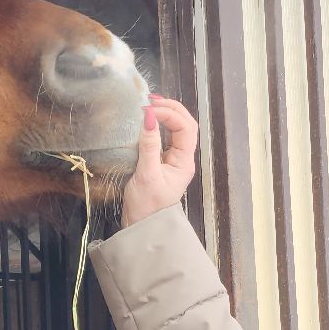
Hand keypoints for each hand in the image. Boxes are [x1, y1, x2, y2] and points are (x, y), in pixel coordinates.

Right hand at [122, 95, 198, 227]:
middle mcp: (182, 159)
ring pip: (175, 130)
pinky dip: (157, 125)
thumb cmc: (146, 206)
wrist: (142, 229)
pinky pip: (163, 138)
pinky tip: (145, 120)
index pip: (186, 127)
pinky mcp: (160, 163)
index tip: (149, 109)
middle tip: (151, 99)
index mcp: (184, 162)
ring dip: (164, 115)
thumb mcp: (147, 174)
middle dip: (171, 109)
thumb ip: (149, 145)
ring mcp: (172, 160)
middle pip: (184, 125)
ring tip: (149, 104)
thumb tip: (148, 116)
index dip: (170, 113)